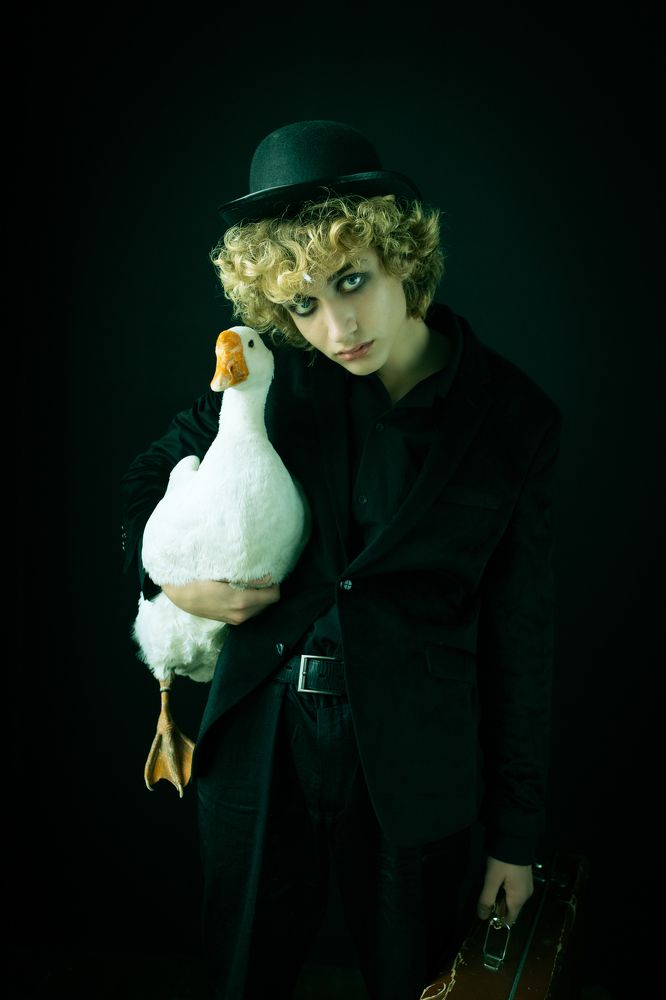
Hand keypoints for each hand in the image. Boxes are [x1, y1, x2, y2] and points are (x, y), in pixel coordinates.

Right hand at [161, 578, 279, 623]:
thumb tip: (266, 575)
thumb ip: (246, 575)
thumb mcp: (223, 573)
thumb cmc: (199, 579)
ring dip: (260, 596)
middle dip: (268, 589)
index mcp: (242, 601)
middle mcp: (242, 614)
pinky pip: (250, 611)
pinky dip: (252, 601)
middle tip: (261, 575)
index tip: (269, 571)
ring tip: (251, 582)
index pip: (273, 595)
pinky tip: (242, 590)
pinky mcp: (231, 621)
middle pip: (269, 602)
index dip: (274, 583)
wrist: (179, 595)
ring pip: (260, 608)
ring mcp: (236, 620)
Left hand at [476, 856, 533, 926]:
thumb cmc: (503, 861)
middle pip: (510, 910)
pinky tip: (499, 880)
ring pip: (512, 900)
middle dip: (497, 906)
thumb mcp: (491, 879)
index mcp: (519, 899)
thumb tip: (482, 917)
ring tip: (491, 885)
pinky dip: (506, 890)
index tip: (486, 910)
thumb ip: (486, 899)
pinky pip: (515, 891)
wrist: (516, 839)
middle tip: (487, 892)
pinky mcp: (525, 879)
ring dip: (500, 897)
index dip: (497, 919)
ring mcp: (526, 887)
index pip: (509, 919)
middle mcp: (526, 896)